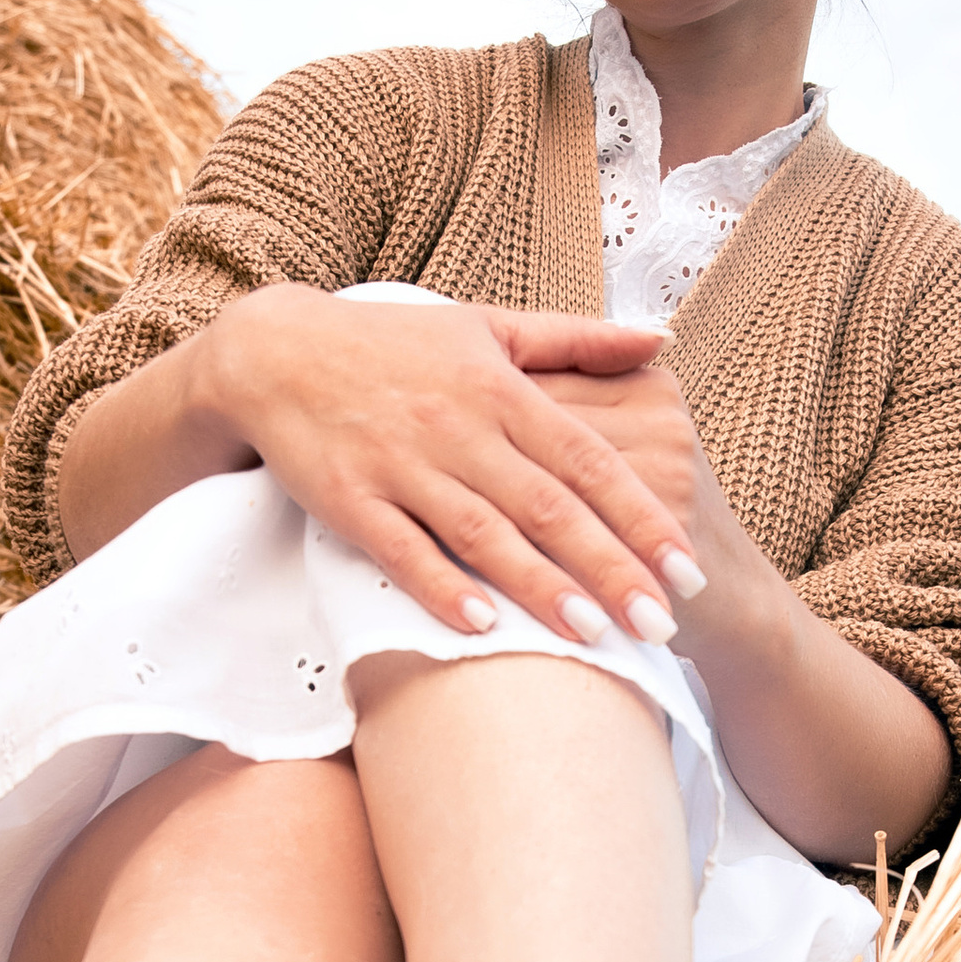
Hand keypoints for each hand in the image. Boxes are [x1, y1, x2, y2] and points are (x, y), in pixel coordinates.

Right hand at [194, 287, 706, 646]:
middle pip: (549, 507)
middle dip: (611, 568)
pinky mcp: (350, 499)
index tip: (686, 565)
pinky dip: (441, 587)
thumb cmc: (391, 344)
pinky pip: (401, 550)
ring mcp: (402, 466)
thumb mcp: (488, 327)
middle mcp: (459, 428)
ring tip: (595, 635)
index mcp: (502, 389)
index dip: (641, 515)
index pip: (588, 460)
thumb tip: (661, 341)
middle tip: (662, 622)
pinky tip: (482, 627)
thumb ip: (578, 339)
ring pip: (483, 534)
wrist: (274, 352)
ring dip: (540, 587)